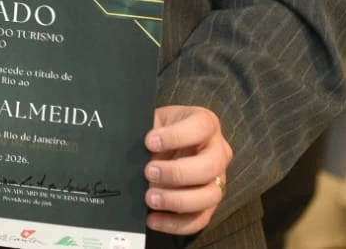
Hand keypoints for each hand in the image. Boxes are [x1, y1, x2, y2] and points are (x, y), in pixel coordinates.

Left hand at [144, 105, 231, 235]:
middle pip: (210, 166)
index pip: (201, 127)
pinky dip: (176, 223)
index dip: (176, 136)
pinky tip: (153, 219)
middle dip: (178, 172)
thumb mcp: (154, 121)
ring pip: (210, 196)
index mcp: (206, 124)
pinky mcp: (209, 204)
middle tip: (149, 172)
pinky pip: (200, 219)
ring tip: (150, 198)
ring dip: (178, 200)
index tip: (149, 142)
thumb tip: (127, 144)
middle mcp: (218, 152)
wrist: (162, 142)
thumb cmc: (159, 130)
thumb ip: (147, 129)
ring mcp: (217, 180)